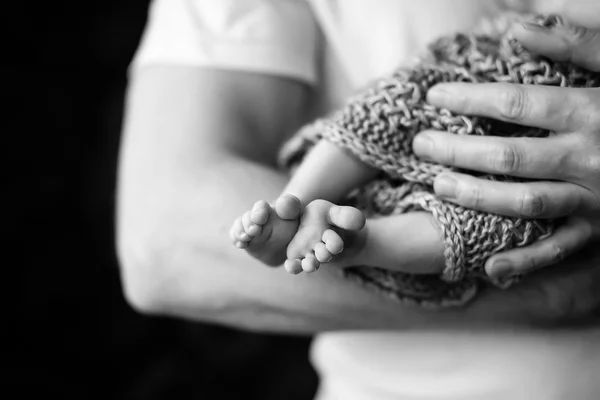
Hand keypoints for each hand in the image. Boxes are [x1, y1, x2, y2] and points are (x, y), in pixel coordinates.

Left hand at [412, 15, 599, 280]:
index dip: (471, 99)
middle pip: (512, 156)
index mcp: (592, 112)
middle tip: (421, 145)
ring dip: (479, 198)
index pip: (518, 103)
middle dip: (460, 150)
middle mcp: (590, 157)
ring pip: (528, 202)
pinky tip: (491, 270)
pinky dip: (528, 263)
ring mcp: (595, 198)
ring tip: (438, 186)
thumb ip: (575, 44)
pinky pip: (562, 250)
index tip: (434, 97)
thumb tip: (517, 27)